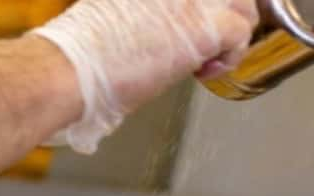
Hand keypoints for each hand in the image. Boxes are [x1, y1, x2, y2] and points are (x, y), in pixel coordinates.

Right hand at [33, 0, 257, 153]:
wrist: (69, 70)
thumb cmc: (76, 59)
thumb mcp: (107, 16)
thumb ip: (135, 19)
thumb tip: (143, 40)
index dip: (199, 5)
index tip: (187, 24)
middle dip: (225, 11)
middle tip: (211, 39)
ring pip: (244, 2)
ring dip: (233, 32)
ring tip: (211, 58)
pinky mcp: (202, 28)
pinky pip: (241, 32)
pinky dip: (232, 55)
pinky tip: (208, 71)